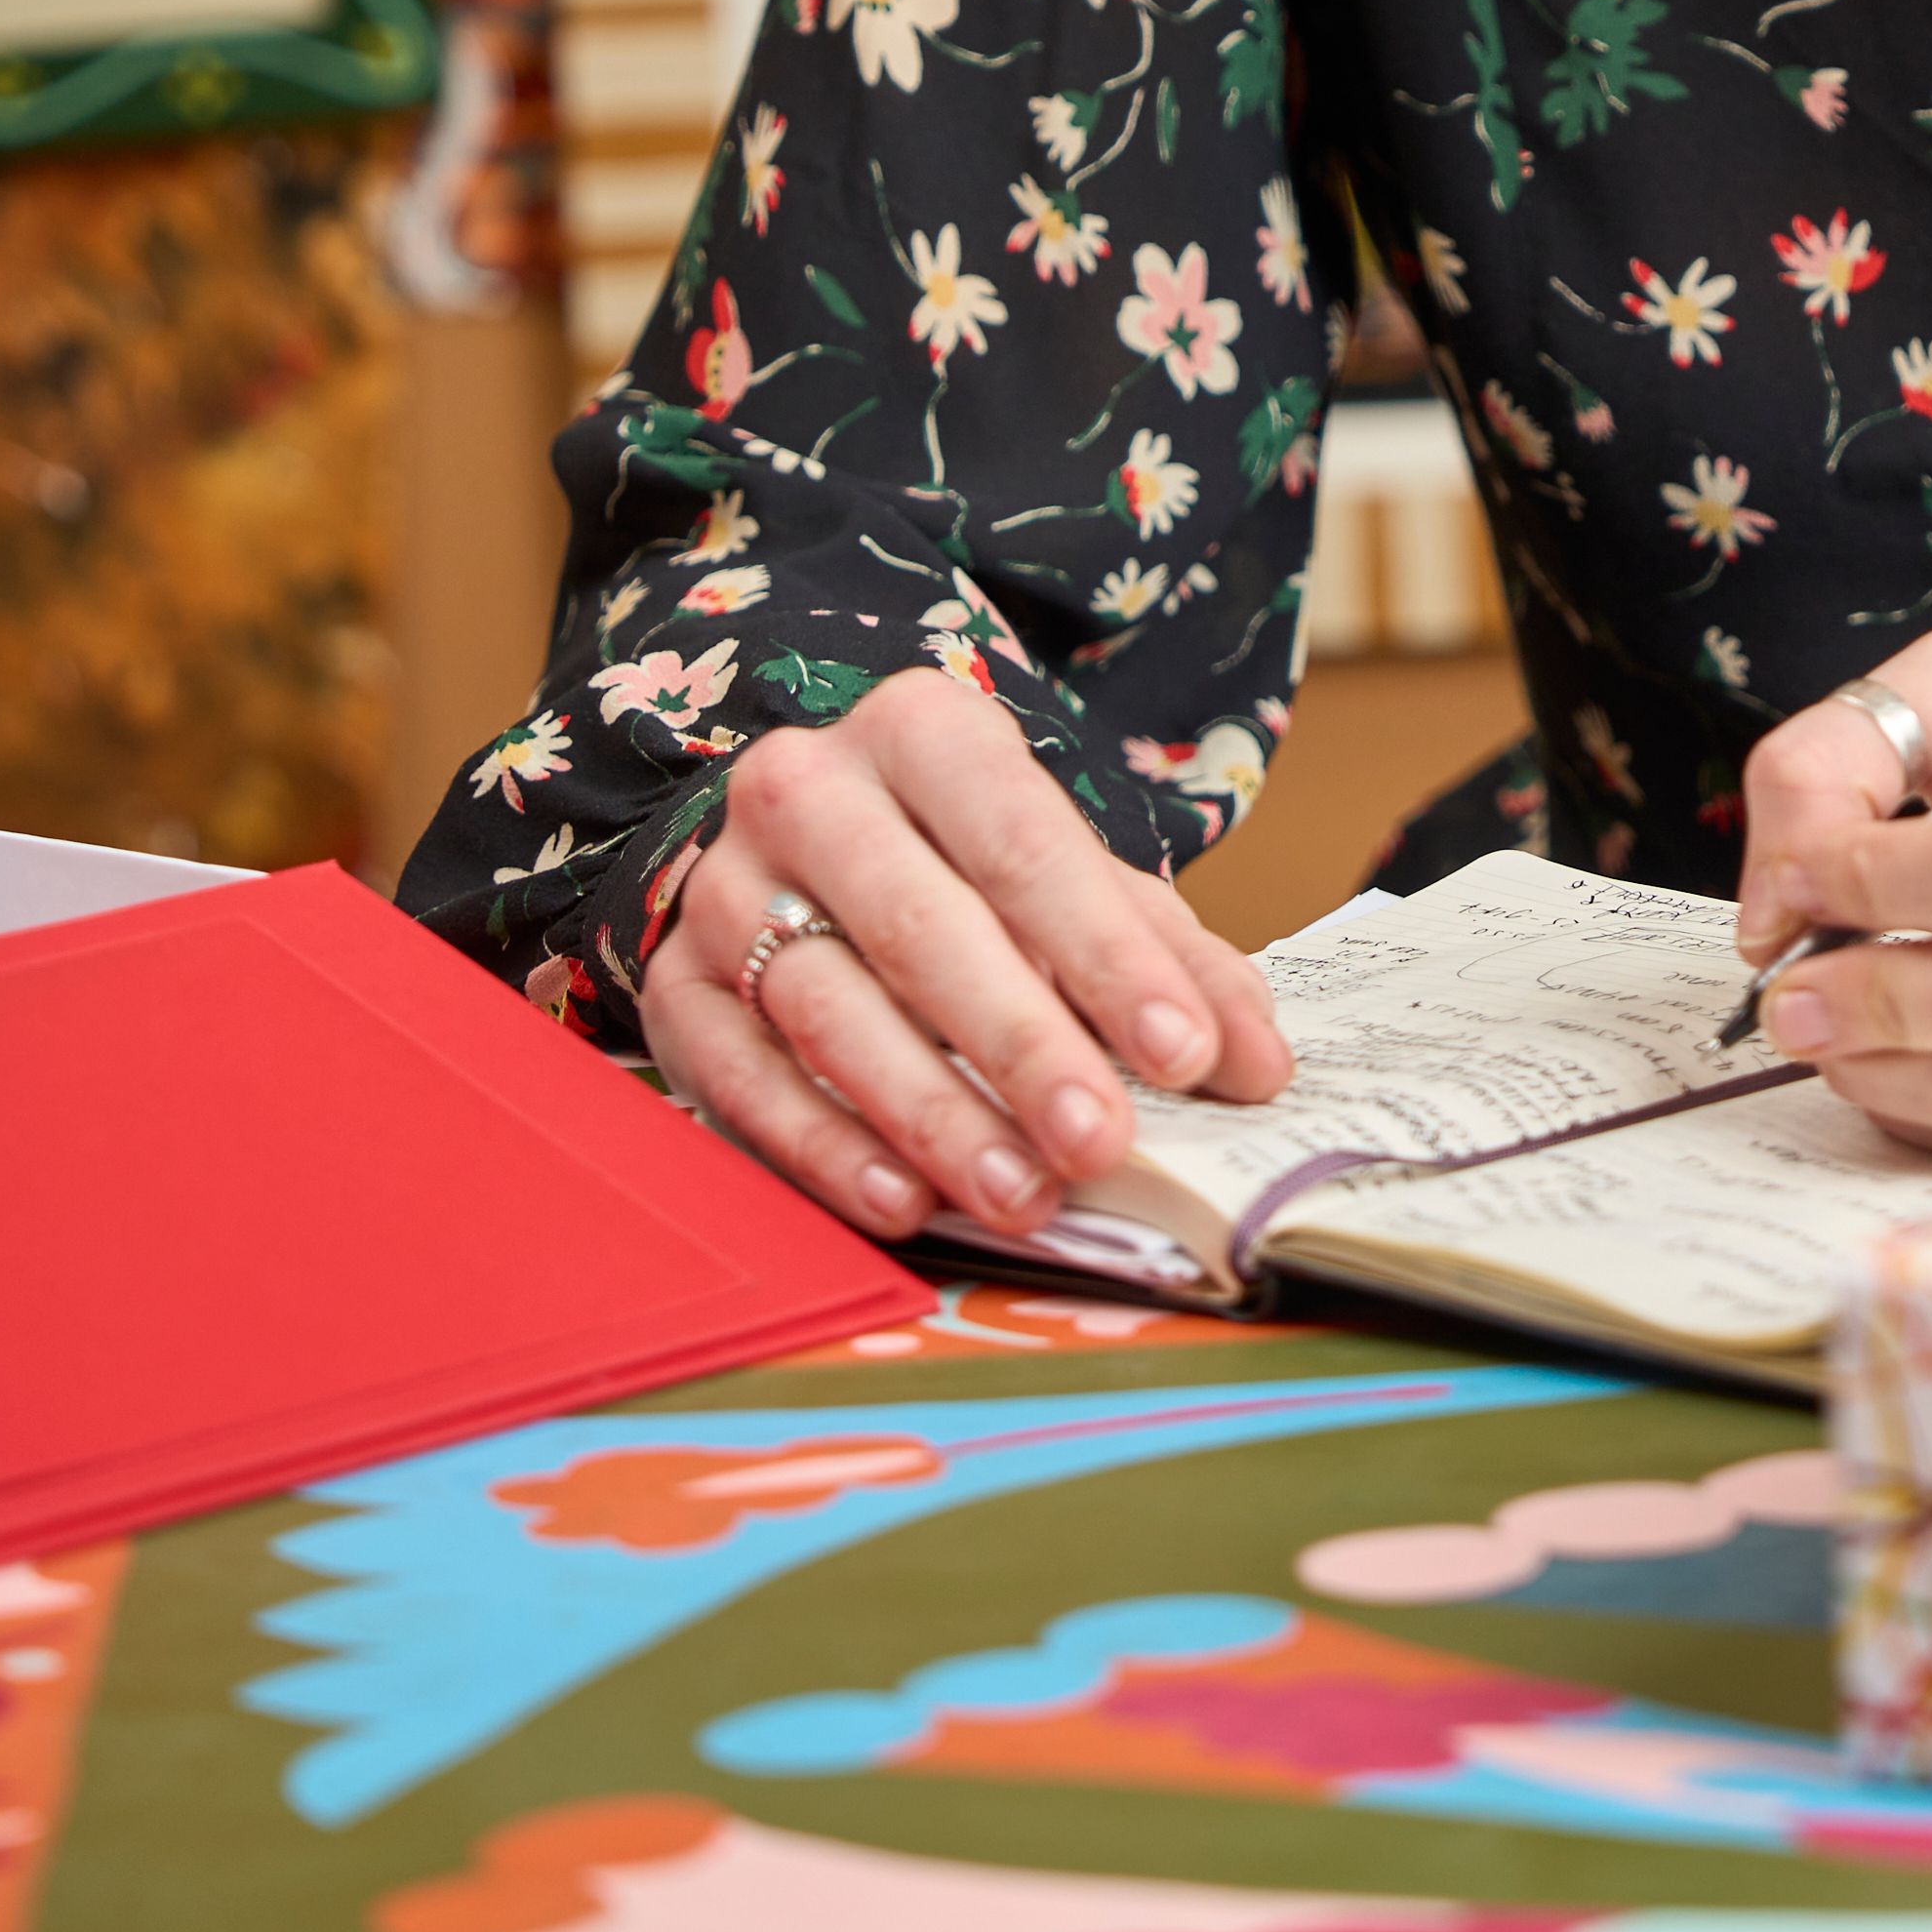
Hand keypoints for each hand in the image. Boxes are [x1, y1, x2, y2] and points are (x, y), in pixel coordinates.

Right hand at [639, 668, 1290, 1242]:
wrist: (812, 843)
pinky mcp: (673, 985)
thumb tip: (1258, 1063)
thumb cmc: (971, 867)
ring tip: (1023, 1193)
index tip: (1184, 1053)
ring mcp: (725, 885)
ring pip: (825, 1004)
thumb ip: (1172, 965)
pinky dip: (825, 1146)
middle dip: (1019, 1042)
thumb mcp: (1077, 885)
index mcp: (923, 730)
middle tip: (1102, 1141)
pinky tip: (907, 1201)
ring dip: (931, 1113)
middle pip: (918, 923)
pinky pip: (740, 1075)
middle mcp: (808, 790)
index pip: (1021, 840)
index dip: (1105, 953)